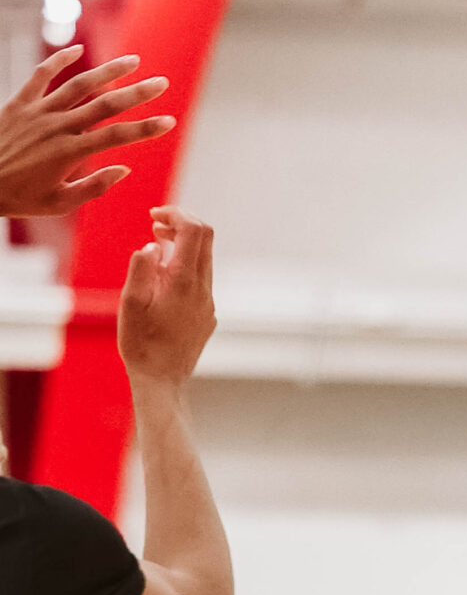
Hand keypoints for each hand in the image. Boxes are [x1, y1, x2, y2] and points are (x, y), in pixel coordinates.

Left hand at [0, 48, 173, 217]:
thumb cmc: (18, 198)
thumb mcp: (59, 203)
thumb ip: (93, 186)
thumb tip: (124, 169)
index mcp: (70, 153)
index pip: (118, 137)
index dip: (146, 128)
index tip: (170, 121)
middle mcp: (57, 126)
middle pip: (105, 104)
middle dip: (138, 93)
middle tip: (162, 82)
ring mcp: (38, 111)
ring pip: (79, 84)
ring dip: (108, 70)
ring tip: (133, 60)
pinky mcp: (20, 103)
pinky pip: (41, 75)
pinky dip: (60, 60)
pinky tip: (78, 49)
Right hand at [117, 207, 214, 388]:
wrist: (162, 381)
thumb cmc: (140, 344)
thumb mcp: (130, 303)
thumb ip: (140, 268)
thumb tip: (152, 244)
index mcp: (183, 282)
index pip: (194, 230)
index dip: (176, 213)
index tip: (154, 215)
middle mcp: (202, 290)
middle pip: (205, 239)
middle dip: (181, 223)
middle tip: (155, 224)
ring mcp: (208, 303)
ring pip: (204, 260)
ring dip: (183, 245)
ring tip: (157, 245)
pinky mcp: (207, 314)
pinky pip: (201, 280)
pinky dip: (186, 266)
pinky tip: (164, 277)